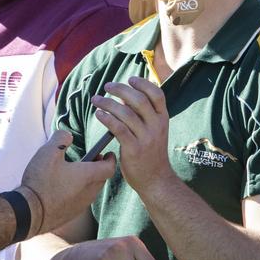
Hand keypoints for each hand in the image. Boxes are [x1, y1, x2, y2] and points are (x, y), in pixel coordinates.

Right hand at [19, 131, 114, 235]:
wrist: (30, 213)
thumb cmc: (41, 181)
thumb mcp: (48, 152)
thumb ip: (61, 138)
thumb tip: (67, 136)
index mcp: (88, 176)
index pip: (110, 167)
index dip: (111, 159)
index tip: (108, 153)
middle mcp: (89, 192)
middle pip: (102, 178)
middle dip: (99, 167)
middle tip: (92, 158)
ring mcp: (81, 205)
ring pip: (92, 189)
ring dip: (89, 179)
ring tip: (75, 171)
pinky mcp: (72, 214)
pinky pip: (82, 199)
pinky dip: (79, 190)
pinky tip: (64, 186)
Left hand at [92, 78, 172, 195]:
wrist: (155, 180)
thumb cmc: (151, 153)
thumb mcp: (153, 131)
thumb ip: (142, 115)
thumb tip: (124, 97)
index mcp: (163, 119)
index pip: (157, 94)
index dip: (143, 83)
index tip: (130, 79)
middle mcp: (156, 126)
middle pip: (139, 100)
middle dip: (121, 89)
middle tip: (107, 86)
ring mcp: (146, 138)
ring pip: (126, 113)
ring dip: (108, 103)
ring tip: (96, 100)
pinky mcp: (134, 149)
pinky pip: (118, 129)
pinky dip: (107, 118)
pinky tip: (99, 114)